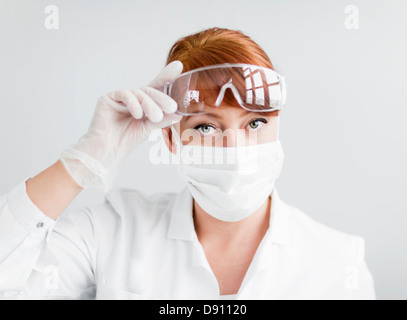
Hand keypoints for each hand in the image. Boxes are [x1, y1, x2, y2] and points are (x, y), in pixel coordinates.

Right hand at [59, 61, 182, 191]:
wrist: (108, 150)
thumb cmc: (127, 140)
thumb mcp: (150, 127)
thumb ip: (163, 118)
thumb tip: (178, 113)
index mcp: (142, 103)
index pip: (156, 87)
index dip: (166, 76)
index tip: (178, 66)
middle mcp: (131, 98)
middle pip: (150, 91)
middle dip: (162, 98)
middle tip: (172, 107)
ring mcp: (120, 97)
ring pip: (140, 93)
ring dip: (150, 104)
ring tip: (156, 117)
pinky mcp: (108, 98)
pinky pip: (125, 94)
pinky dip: (134, 103)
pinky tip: (138, 114)